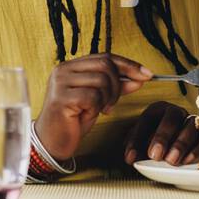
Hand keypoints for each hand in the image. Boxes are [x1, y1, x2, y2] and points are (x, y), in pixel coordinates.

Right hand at [35, 54, 151, 160]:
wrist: (52, 141)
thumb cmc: (73, 120)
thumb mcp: (99, 100)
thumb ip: (116, 87)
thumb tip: (140, 77)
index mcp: (71, 66)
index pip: (105, 57)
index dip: (128, 64)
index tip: (147, 74)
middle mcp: (63, 70)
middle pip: (105, 65)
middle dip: (118, 84)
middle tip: (112, 103)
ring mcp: (60, 83)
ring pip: (101, 81)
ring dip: (107, 99)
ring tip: (99, 110)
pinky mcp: (60, 98)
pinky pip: (92, 97)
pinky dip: (96, 108)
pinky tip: (87, 115)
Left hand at [123, 101, 198, 166]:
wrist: (178, 138)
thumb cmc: (157, 138)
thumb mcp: (142, 140)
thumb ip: (135, 147)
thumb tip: (131, 157)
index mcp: (158, 110)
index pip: (147, 119)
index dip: (137, 139)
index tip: (131, 156)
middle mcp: (176, 112)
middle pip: (171, 118)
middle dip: (162, 137)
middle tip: (155, 155)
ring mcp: (192, 121)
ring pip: (190, 126)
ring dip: (180, 144)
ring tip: (171, 160)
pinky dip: (197, 149)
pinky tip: (187, 160)